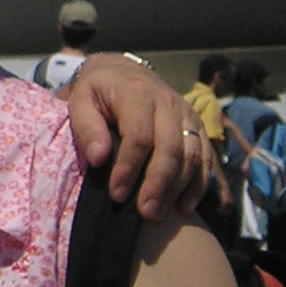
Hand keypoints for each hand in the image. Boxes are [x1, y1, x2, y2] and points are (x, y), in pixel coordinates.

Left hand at [66, 53, 209, 219]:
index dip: (129, 167)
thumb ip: (86, 127)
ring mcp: (186, 113)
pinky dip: (198, 183)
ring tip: (159, 214)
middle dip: (158, 184)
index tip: (116, 194)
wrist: (122, 72)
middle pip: (171, 148)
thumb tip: (99, 159)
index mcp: (137, 93)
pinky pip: (205, 156)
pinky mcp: (196, 124)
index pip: (139, 136)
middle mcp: (167, 102)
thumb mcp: (80, 101)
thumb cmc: (96, 92)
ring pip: (192, 154)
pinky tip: (185, 207)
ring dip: (178, 188)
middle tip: (145, 213)